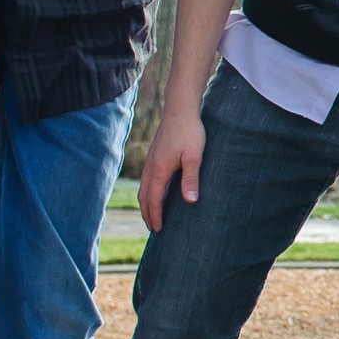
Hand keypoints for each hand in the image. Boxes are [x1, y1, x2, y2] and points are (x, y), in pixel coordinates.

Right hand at [137, 105, 206, 232]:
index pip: (153, 199)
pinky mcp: (153, 155)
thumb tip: (190, 201)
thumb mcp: (194, 157)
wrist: (180, 109)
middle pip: (144, 196)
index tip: (158, 229)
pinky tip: (157, 192)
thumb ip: (191, 179)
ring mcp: (150, 161)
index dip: (155, 215)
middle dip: (147, 213)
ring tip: (152, 214)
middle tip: (153, 228)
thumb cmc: (190, 132)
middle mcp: (150, 167)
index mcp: (159, 170)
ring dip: (146, 203)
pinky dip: (148, 191)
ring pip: (143, 187)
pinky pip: (147, 179)